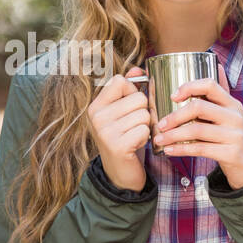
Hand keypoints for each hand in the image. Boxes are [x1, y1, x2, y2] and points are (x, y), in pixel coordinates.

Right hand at [87, 68, 154, 192]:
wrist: (120, 173)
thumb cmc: (125, 138)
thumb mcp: (124, 113)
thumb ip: (130, 90)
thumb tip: (139, 68)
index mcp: (96, 105)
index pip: (121, 80)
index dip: (134, 91)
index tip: (131, 107)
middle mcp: (96, 116)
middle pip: (138, 98)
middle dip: (144, 112)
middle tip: (134, 127)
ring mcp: (105, 131)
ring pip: (144, 114)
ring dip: (146, 126)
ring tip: (135, 136)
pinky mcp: (117, 145)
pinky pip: (145, 129)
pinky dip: (146, 138)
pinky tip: (136, 145)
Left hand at [153, 62, 242, 187]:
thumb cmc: (234, 138)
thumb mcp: (232, 114)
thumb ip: (221, 93)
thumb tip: (216, 64)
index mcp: (233, 104)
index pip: (210, 85)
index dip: (189, 87)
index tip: (173, 96)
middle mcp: (235, 117)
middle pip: (199, 107)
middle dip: (175, 116)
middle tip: (161, 124)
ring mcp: (234, 135)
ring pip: (197, 130)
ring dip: (174, 135)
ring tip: (159, 139)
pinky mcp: (230, 153)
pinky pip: (200, 149)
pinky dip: (181, 149)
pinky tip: (170, 150)